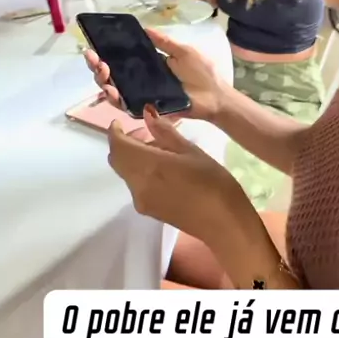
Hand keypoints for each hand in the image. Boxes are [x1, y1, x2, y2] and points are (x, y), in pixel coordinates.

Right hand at [85, 29, 223, 120]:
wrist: (215, 97)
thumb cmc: (202, 74)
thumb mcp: (183, 51)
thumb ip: (163, 42)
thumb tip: (144, 28)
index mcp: (148, 65)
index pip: (120, 59)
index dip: (105, 53)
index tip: (94, 45)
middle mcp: (141, 81)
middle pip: (111, 74)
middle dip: (97, 66)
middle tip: (94, 58)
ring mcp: (141, 96)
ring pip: (113, 90)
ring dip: (102, 80)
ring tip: (102, 71)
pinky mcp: (146, 109)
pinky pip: (125, 106)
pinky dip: (114, 99)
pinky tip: (110, 90)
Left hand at [108, 110, 237, 240]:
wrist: (223, 223)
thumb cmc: (213, 182)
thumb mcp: (192, 151)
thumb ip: (166, 133)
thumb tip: (148, 114)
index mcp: (148, 165)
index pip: (117, 145)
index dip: (115, 131)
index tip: (122, 122)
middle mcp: (137, 183)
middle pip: (117, 160)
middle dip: (125, 144)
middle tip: (147, 135)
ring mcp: (140, 200)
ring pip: (125, 172)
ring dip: (133, 158)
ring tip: (162, 152)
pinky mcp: (147, 210)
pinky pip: (135, 185)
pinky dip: (141, 172)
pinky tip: (164, 171)